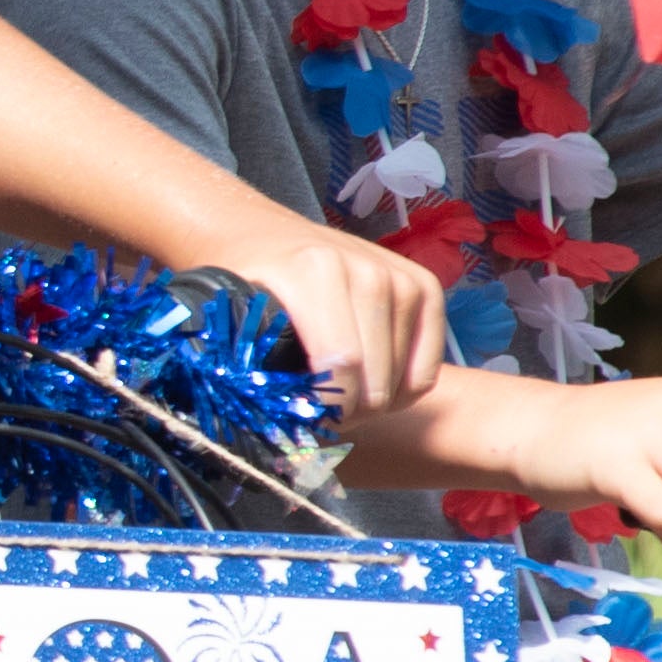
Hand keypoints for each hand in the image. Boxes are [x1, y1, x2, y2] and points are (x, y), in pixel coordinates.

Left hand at [168, 212, 444, 415]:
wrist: (265, 233)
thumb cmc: (247, 281)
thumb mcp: (234, 316)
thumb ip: (247, 364)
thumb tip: (274, 428)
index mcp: (317, 272)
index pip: (342, 366)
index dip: (327, 411)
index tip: (306, 423)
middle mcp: (368, 271)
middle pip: (376, 382)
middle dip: (349, 415)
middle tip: (321, 417)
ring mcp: (402, 278)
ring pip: (404, 383)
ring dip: (373, 406)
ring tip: (340, 400)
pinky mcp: (425, 288)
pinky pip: (426, 370)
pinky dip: (401, 392)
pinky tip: (370, 388)